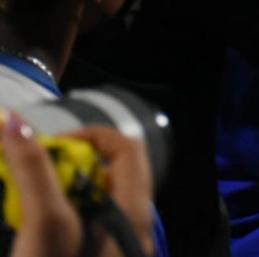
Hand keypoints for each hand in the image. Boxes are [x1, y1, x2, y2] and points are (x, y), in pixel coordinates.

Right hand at [4, 114, 154, 256]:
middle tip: (34, 173)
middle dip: (69, 163)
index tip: (50, 146)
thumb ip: (34, 172)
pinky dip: (63, 211)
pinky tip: (37, 225)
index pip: (125, 146)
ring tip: (30, 202)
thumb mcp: (44, 222)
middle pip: (109, 170)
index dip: (87, 136)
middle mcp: (133, 223)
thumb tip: (16, 124)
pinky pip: (88, 217)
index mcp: (132, 209)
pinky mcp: (101, 252)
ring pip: (94, 195)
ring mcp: (118, 240)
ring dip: (62, 188)